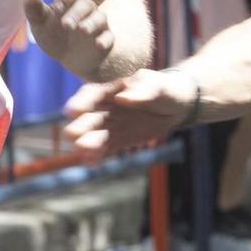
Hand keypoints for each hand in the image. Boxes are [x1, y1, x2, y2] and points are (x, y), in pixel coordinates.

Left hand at [22, 0, 114, 79]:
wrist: (69, 58)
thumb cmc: (53, 35)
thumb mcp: (41, 25)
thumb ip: (35, 12)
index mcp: (71, 1)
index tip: (56, 8)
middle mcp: (87, 9)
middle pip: (86, 3)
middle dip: (75, 14)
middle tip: (65, 25)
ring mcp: (97, 25)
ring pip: (100, 18)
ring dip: (91, 24)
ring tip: (82, 31)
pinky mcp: (105, 40)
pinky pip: (109, 37)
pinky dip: (105, 40)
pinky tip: (98, 45)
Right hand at [63, 68, 194, 157]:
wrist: (178, 106)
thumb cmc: (167, 90)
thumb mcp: (159, 87)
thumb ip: (143, 91)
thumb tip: (122, 97)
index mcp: (113, 89)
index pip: (92, 94)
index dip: (81, 102)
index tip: (73, 111)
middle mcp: (107, 108)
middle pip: (90, 117)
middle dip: (80, 126)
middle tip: (72, 135)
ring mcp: (112, 126)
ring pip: (95, 135)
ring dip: (87, 143)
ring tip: (82, 151)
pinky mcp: (119, 141)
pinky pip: (105, 149)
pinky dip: (97, 156)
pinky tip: (90, 163)